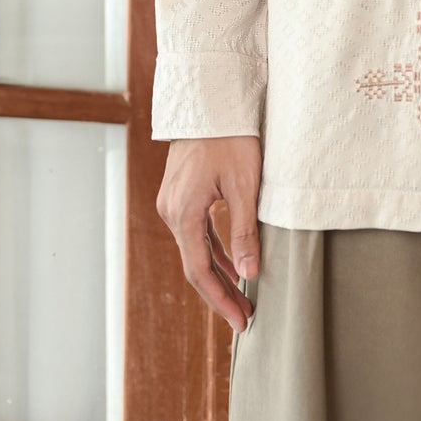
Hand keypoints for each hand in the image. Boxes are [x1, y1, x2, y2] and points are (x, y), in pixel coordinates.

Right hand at [155, 135, 262, 333]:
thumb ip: (244, 232)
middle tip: (245, 317)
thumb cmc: (232, 138)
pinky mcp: (180, 194)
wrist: (211, 100)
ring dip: (218, 273)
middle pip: (194, 265)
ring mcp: (171, 202)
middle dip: (220, 293)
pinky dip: (212, 250)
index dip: (221, 299)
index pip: (200, 271)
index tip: (242, 320)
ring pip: (194, 249)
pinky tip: (231, 263)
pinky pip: (194, 232)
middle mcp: (170, 211)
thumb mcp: (245, 185)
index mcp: (183, 213)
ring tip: (242, 296)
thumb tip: (249, 274)